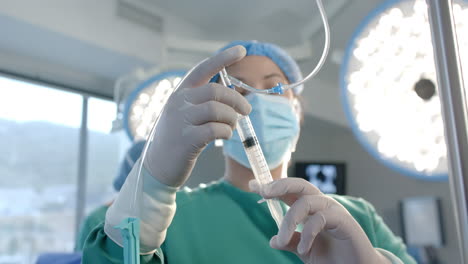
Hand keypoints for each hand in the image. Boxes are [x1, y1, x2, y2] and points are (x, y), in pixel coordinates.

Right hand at [144, 46, 250, 186]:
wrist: (158, 166)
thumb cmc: (178, 139)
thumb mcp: (184, 114)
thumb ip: (202, 103)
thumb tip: (233, 100)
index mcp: (180, 93)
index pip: (203, 69)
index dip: (223, 58)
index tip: (241, 50)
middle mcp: (179, 102)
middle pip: (216, 91)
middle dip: (237, 100)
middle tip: (247, 110)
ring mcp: (181, 120)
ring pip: (218, 110)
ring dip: (232, 119)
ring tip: (231, 127)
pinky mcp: (186, 139)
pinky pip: (216, 130)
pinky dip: (226, 132)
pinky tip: (225, 136)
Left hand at [249, 178, 390, 263]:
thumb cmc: (333, 258)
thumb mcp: (305, 250)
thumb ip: (290, 242)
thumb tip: (272, 240)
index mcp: (310, 208)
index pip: (289, 191)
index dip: (271, 186)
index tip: (252, 186)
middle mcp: (321, 204)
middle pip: (300, 184)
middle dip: (280, 185)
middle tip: (264, 192)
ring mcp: (333, 210)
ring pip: (306, 202)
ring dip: (289, 221)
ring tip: (281, 239)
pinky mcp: (344, 221)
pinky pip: (320, 218)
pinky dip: (307, 233)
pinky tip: (303, 249)